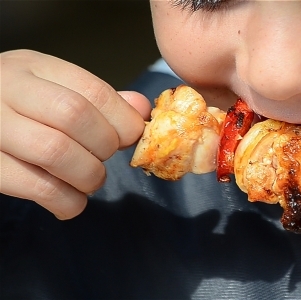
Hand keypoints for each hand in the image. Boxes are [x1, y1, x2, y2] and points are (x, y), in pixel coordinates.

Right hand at [0, 50, 150, 218]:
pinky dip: (64, 201)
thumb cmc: (17, 107)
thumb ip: (98, 101)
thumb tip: (140, 110)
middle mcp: (7, 89)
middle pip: (74, 116)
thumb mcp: (53, 89)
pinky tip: (70, 203)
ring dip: (87, 176)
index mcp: (33, 67)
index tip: (132, 138)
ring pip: (54, 151)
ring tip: (89, 182)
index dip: (123, 120)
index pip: (92, 90)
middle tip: (103, 160)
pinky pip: (33, 186)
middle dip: (104, 146)